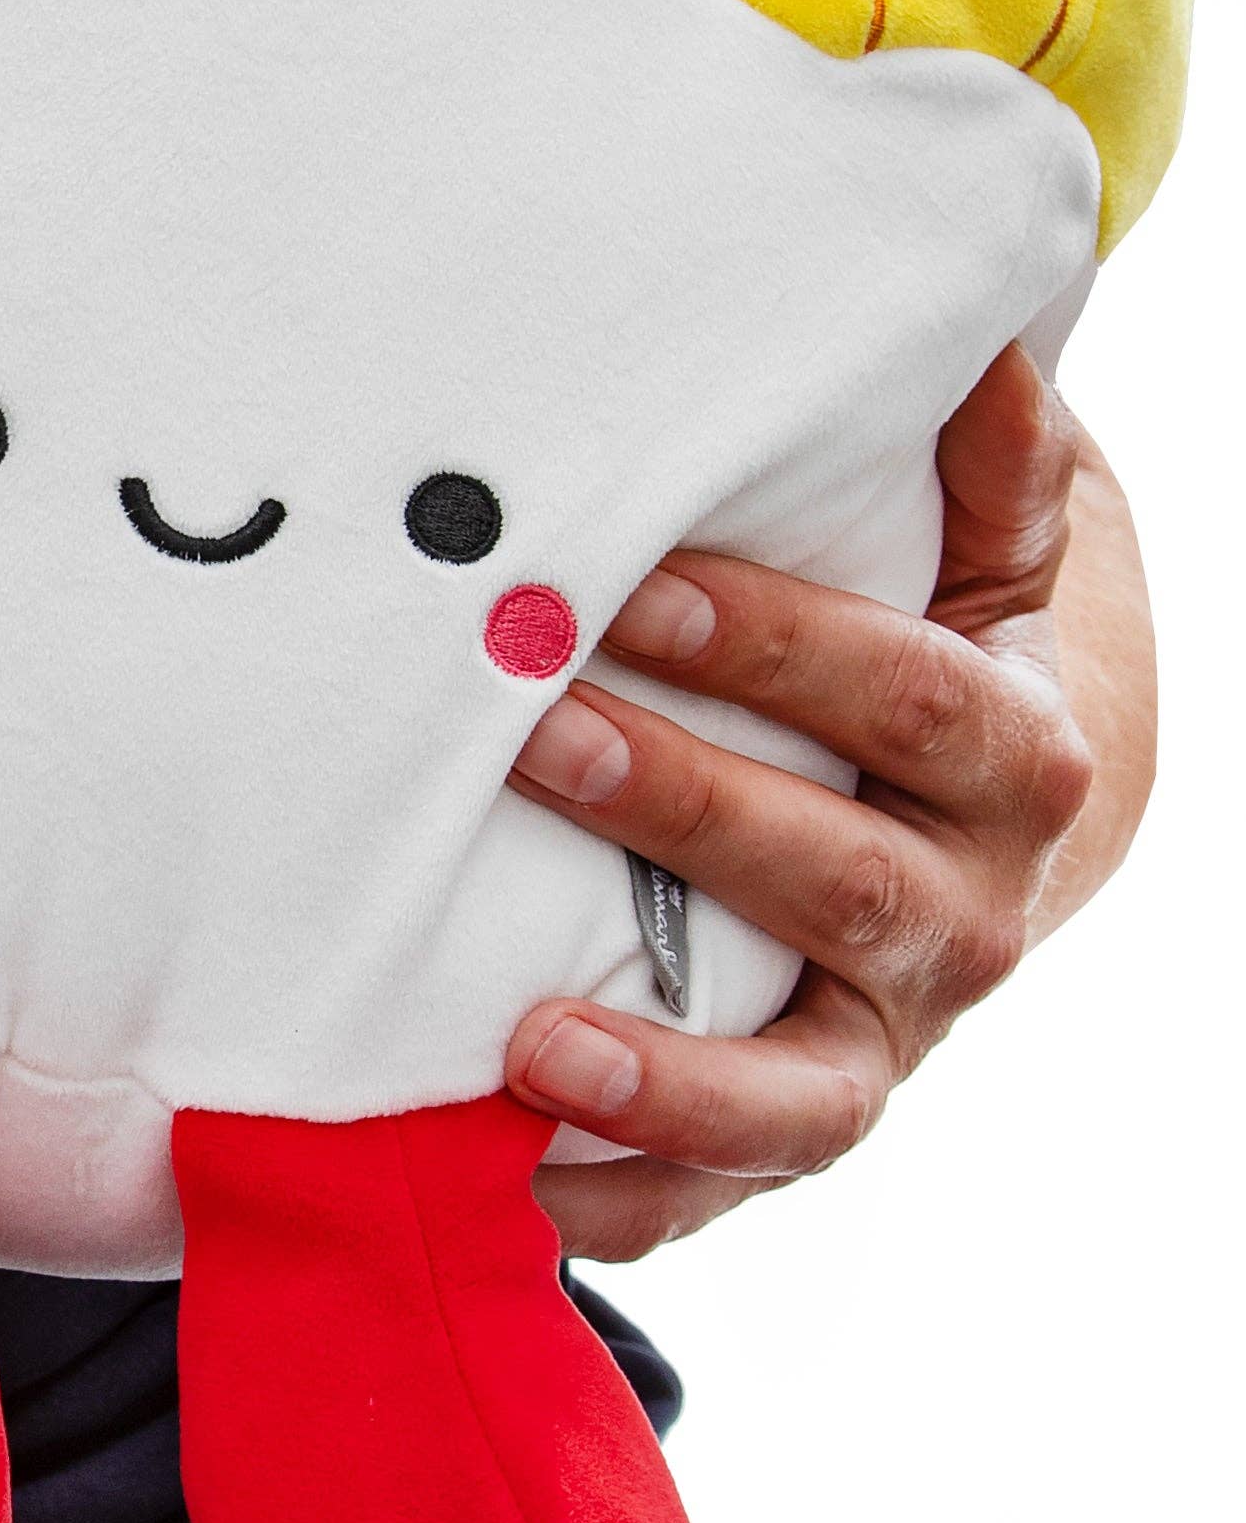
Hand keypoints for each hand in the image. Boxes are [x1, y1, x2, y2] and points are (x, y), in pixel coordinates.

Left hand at [501, 344, 1148, 1258]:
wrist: (965, 825)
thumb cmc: (919, 649)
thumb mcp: (979, 546)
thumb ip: (980, 453)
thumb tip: (969, 325)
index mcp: (1008, 754)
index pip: (905, 696)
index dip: (783, 643)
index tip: (637, 588)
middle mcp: (961, 913)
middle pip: (839, 874)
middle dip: (685, 804)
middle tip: (535, 731)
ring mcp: (880, 1034)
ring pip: (799, 1083)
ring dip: (666, 1065)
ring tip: (533, 1040)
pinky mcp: (794, 1120)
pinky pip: (719, 1191)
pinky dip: (627, 1197)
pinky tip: (514, 1184)